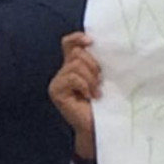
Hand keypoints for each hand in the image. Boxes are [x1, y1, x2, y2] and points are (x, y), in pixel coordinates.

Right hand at [49, 32, 101, 159]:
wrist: (102, 126)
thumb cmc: (107, 103)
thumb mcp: (105, 77)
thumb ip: (99, 62)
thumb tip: (101, 46)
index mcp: (75, 65)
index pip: (69, 43)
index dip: (78, 38)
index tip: (91, 41)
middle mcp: (64, 71)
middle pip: (77, 53)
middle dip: (93, 65)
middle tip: (100, 82)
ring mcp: (58, 82)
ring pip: (76, 65)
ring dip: (91, 79)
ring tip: (96, 93)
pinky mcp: (56, 91)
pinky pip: (72, 78)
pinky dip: (84, 85)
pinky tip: (89, 97)